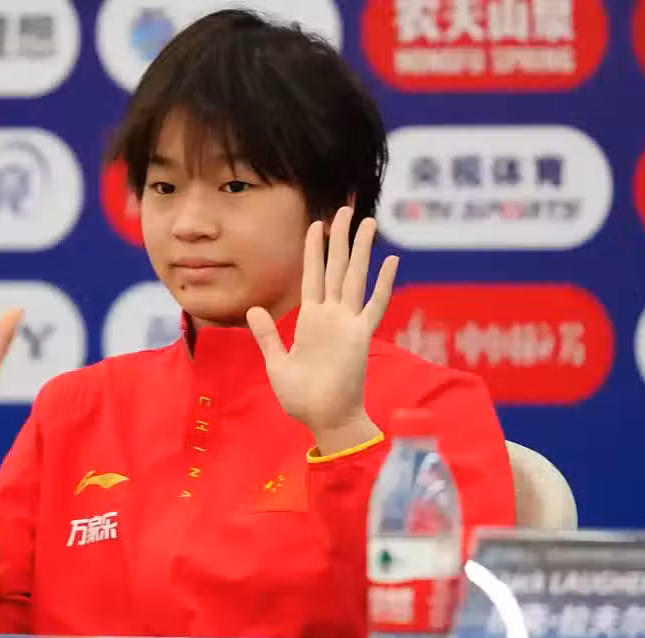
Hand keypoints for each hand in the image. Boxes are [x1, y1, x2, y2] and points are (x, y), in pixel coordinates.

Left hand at [247, 206, 398, 440]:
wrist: (324, 419)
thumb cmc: (301, 397)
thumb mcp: (277, 362)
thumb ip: (268, 335)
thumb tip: (254, 309)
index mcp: (311, 320)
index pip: (313, 275)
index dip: (315, 249)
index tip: (318, 224)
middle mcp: (332, 316)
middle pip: (337, 268)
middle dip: (341, 238)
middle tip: (346, 209)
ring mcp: (348, 324)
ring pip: (354, 278)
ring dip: (361, 250)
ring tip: (368, 222)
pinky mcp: (361, 337)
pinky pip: (374, 306)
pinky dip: (382, 284)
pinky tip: (390, 262)